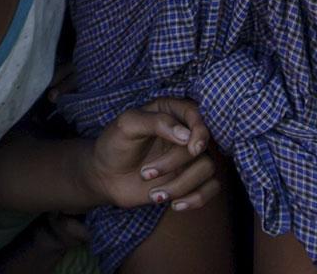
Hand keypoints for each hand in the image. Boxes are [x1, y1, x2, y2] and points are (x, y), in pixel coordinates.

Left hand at [83, 98, 219, 212]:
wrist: (105, 176)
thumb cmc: (114, 145)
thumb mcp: (127, 125)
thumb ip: (156, 123)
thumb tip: (187, 135)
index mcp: (170, 110)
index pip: (197, 115)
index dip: (200, 131)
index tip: (192, 148)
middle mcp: (184, 131)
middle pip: (201, 146)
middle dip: (174, 164)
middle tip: (145, 174)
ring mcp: (189, 156)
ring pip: (207, 168)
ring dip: (181, 185)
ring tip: (155, 195)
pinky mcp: (190, 178)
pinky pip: (212, 187)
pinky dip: (197, 199)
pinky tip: (175, 205)